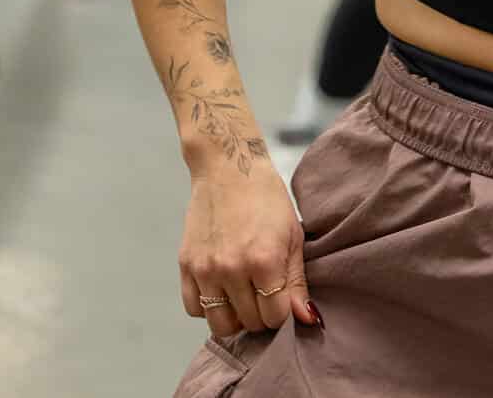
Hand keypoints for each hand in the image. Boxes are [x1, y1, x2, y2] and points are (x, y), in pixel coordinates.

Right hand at [179, 164, 321, 338]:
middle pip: (249, 322)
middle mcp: (232, 269)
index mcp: (264, 260)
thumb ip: (298, 281)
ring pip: (220, 324)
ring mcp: (205, 269)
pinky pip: (193, 308)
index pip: (274, 317)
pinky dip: (208, 308)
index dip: (282, 312)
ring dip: (235, 318)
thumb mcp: (292, 236)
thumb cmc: (266, 199)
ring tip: (243, 297)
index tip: (283, 298)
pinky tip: (221, 291)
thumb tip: (306, 319)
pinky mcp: (186, 265)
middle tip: (264, 295)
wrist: (228, 169)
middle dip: (261, 315)